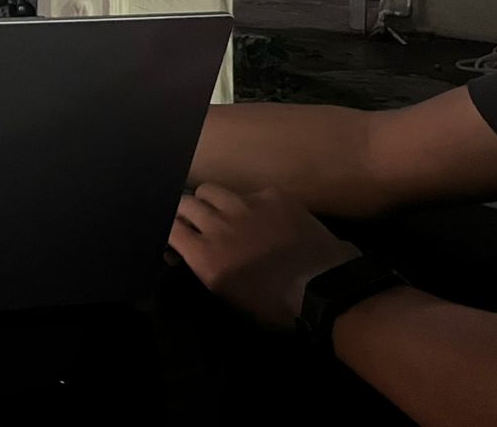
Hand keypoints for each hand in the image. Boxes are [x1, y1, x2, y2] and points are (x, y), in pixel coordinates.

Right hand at [168, 184, 361, 330]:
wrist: (327, 288)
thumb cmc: (277, 306)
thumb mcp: (230, 295)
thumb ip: (206, 267)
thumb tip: (193, 253)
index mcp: (205, 256)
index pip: (169, 227)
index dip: (169, 231)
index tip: (177, 240)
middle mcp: (218, 225)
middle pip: (184, 202)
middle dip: (185, 212)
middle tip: (196, 223)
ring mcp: (245, 205)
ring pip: (210, 189)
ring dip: (210, 201)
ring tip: (224, 212)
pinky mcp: (272, 196)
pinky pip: (249, 193)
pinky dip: (250, 204)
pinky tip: (266, 218)